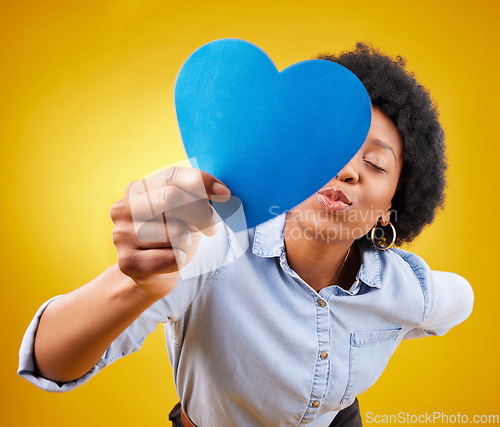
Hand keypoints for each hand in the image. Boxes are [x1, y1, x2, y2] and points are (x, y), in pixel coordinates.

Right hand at [110, 167, 230, 294]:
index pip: (172, 176)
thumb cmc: (172, 235)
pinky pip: (173, 257)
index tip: (225, 194)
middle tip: (211, 228)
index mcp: (137, 189)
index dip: (201, 182)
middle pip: (171, 198)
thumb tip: (221, 192)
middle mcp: (124, 208)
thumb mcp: (183, 211)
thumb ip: (197, 197)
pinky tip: (174, 259)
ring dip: (188, 241)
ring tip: (181, 246)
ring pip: (176, 232)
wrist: (152, 274)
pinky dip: (182, 259)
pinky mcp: (127, 262)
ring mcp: (122, 235)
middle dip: (200, 213)